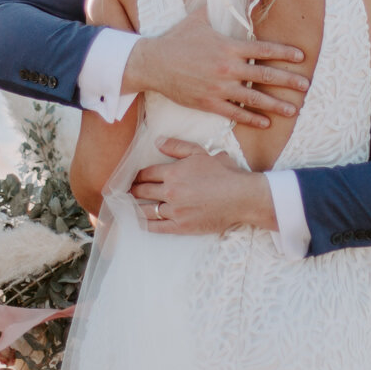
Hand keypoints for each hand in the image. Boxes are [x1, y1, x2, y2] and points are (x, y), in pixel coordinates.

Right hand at [123, 12, 308, 130]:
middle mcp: (227, 69)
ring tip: (293, 109)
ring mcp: (218, 88)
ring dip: (275, 105)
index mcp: (228, 47)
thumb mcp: (200, 17)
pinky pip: (235, 114)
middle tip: (306, 86)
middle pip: (264, 77)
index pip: (264, 50)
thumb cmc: (178, 39)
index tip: (301, 57)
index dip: (284, 54)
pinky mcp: (209, 103)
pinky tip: (265, 122)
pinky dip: (251, 119)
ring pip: (253, 99)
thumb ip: (221, 6)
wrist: (153, 63)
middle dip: (288, 81)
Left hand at [130, 140, 276, 234]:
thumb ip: (178, 147)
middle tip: (128, 192)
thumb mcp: (201, 153)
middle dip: (133, 190)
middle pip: (142, 191)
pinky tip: (140, 222)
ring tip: (131, 206)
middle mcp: (170, 191)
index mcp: (174, 172)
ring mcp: (175, 210)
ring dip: (136, 207)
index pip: (146, 174)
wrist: (242, 197)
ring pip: (146, 209)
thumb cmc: (225, 173)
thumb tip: (157, 142)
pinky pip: (156, 227)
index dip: (137, 176)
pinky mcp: (181, 226)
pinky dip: (145, 224)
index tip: (133, 178)